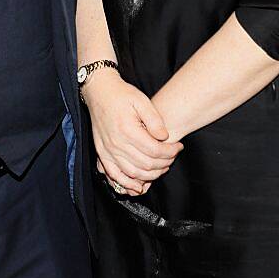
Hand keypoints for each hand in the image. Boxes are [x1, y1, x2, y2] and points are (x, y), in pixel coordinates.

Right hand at [82, 67, 182, 195]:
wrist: (99, 91)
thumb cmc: (121, 95)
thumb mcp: (142, 101)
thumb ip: (155, 120)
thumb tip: (164, 137)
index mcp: (128, 130)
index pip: (155, 151)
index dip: (171, 152)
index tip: (178, 147)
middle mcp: (117, 143)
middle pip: (146, 164)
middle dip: (164, 163)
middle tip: (173, 156)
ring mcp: (108, 150)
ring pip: (133, 173)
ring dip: (151, 175)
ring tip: (162, 167)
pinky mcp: (102, 153)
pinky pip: (114, 175)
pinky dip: (127, 184)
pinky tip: (138, 186)